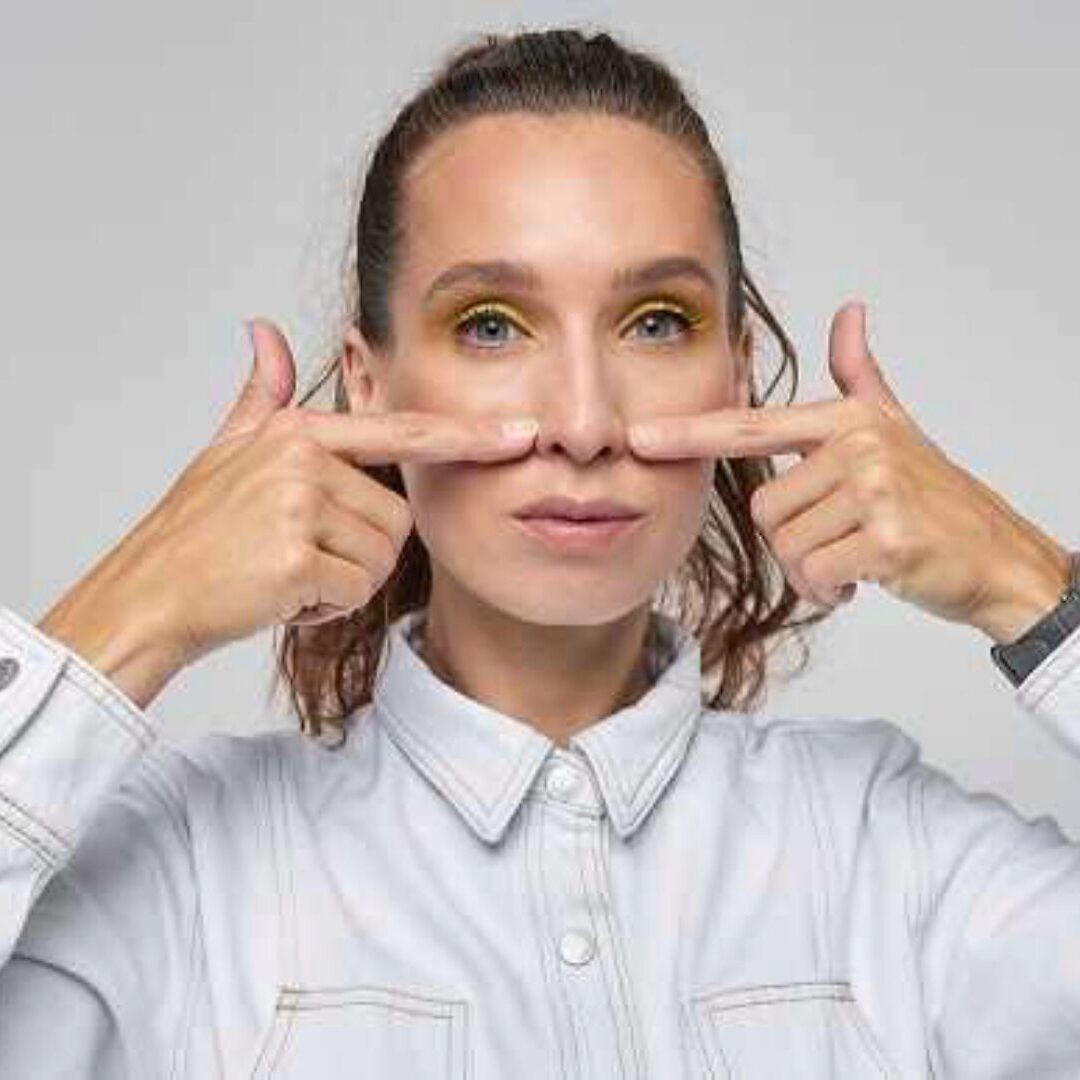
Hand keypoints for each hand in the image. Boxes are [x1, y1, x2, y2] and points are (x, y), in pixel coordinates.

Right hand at [58, 317, 537, 673]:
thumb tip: (266, 330)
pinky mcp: (296, 555)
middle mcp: (304, 457)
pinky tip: (280, 596)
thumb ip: (261, 394)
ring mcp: (299, 504)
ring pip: (381, 560)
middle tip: (297, 555)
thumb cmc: (193, 529)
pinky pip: (354, 591)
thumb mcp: (226, 450)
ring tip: (285, 573)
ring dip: (341, 582)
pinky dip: (324, 608)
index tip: (521, 434)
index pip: (404, 431)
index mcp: (299, 431)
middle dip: (359, 552)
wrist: (147, 593)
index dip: (468, 436)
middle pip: (397, 520)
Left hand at [627, 300, 1070, 640]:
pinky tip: (863, 582)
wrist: (995, 554)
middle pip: (765, 510)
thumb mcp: (894, 426)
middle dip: (792, 542)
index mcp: (846, 419)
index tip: (639, 439)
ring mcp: (874, 489)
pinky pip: (814, 576)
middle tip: (839, 541)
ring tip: (855, 559)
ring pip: (786, 548)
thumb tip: (849, 310)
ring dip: (812, 572)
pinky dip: (830, 593)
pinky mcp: (886, 538)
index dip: (691, 435)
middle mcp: (858, 444)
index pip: (751, 427)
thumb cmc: (934, 496)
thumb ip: (859, 375)